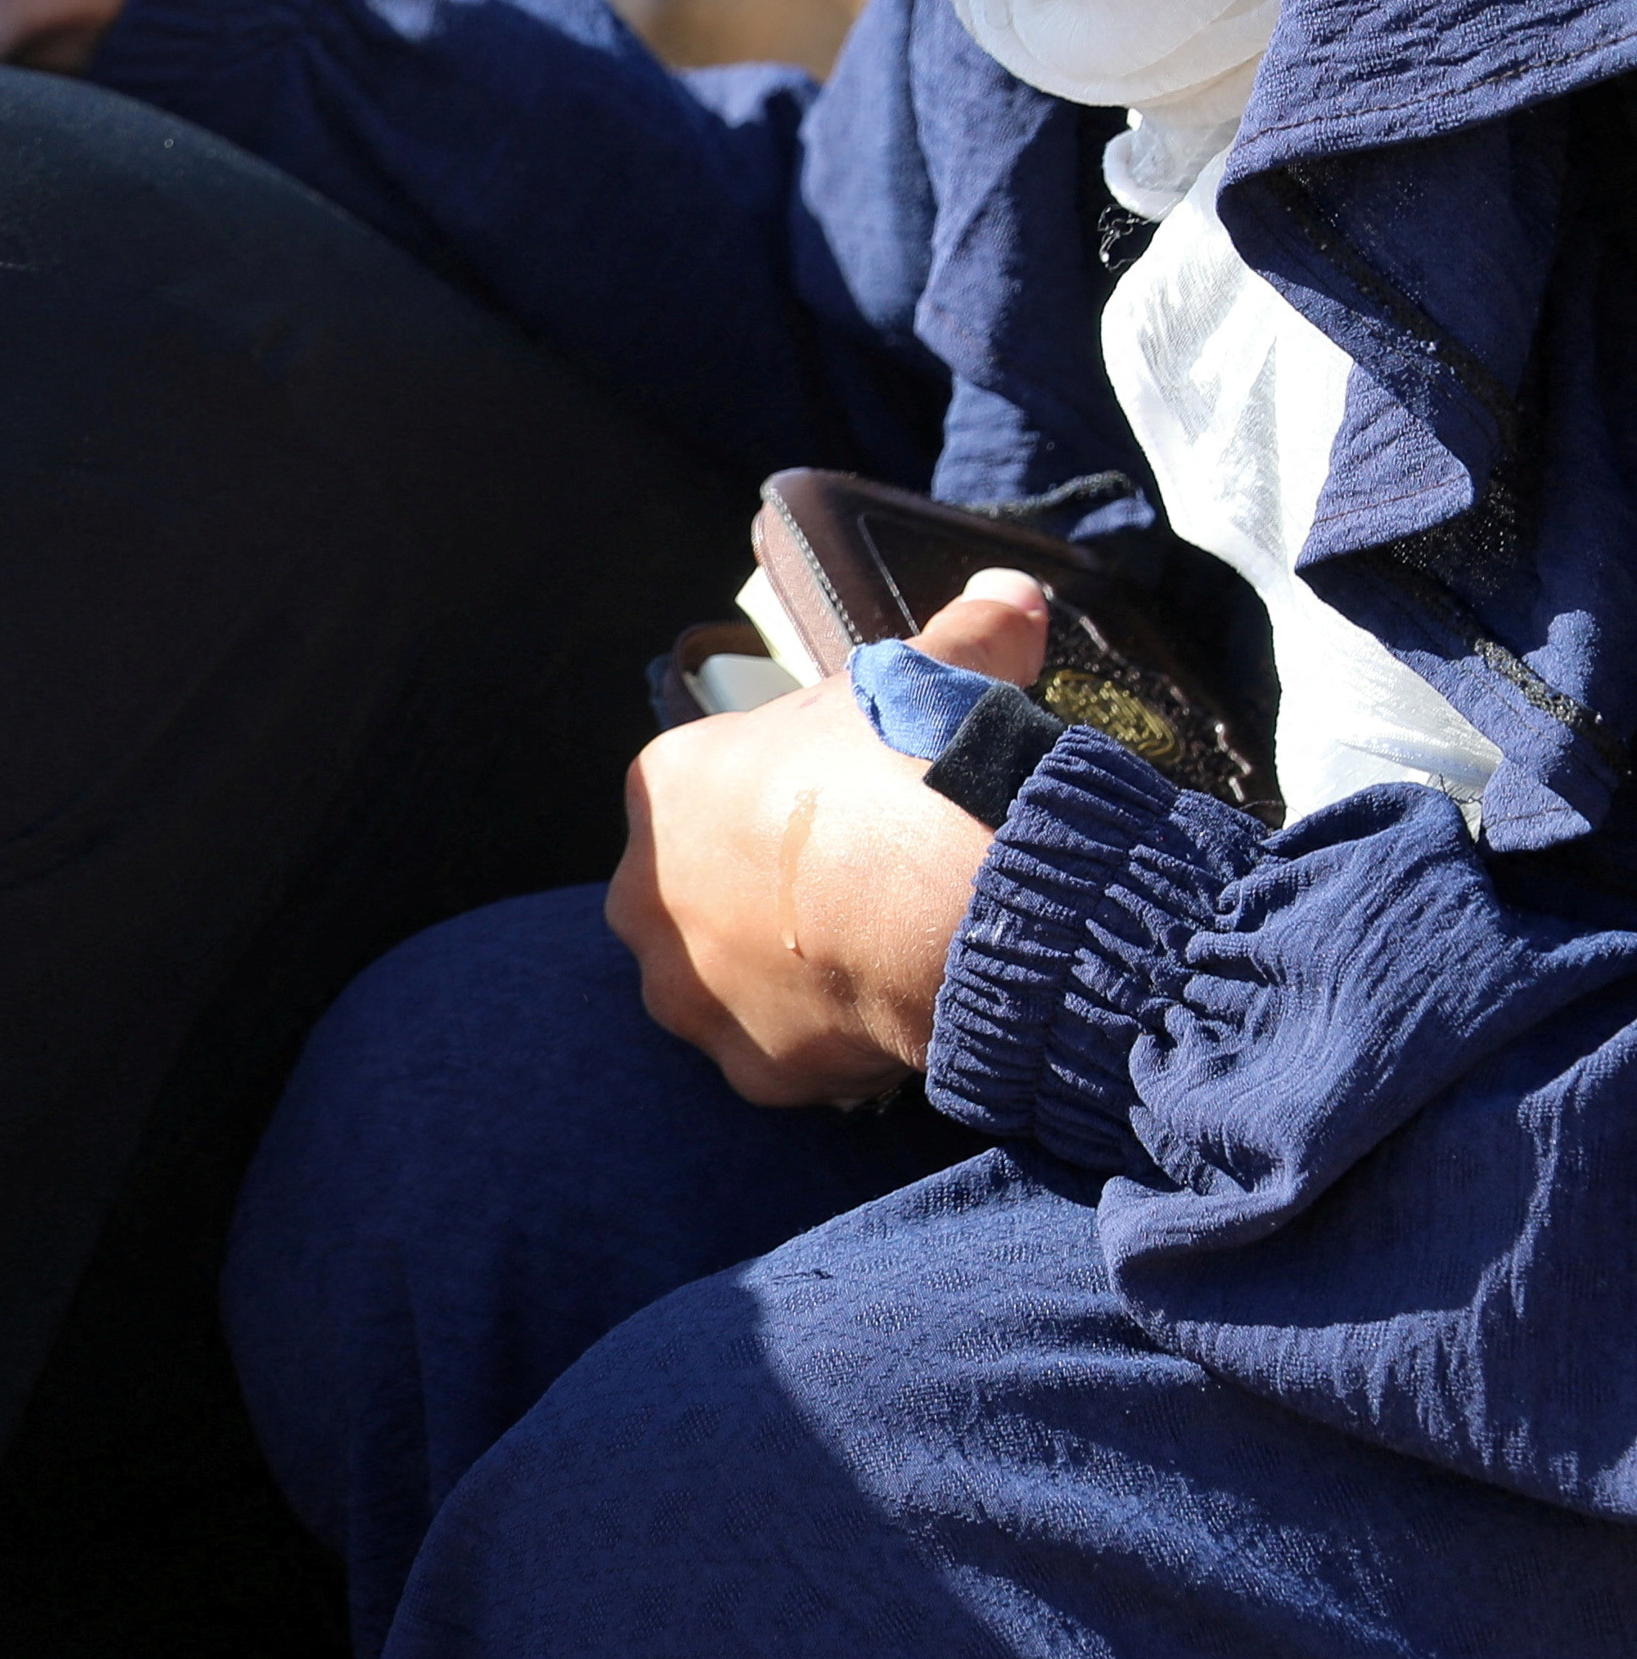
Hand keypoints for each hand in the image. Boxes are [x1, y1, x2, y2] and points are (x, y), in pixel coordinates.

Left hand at [609, 577, 1051, 1104]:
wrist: (952, 890)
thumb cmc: (920, 763)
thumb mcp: (943, 670)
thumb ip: (968, 631)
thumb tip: (1011, 592)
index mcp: (668, 788)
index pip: (702, 793)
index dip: (777, 802)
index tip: (839, 813)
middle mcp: (647, 894)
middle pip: (698, 900)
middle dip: (764, 901)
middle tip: (857, 896)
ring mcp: (691, 991)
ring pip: (731, 988)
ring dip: (787, 979)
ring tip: (876, 960)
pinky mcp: (748, 1066)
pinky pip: (785, 1059)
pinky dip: (831, 1048)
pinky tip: (891, 1021)